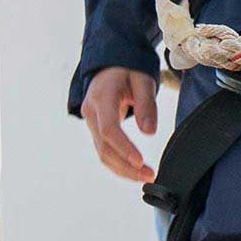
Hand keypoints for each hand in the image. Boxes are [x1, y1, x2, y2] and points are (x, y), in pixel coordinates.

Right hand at [82, 66, 160, 183]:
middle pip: (104, 147)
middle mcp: (91, 112)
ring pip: (102, 153)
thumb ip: (146, 104)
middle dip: (126, 166)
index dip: (124, 148)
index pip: (109, 129)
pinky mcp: (95, 128)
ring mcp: (90, 122)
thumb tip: (149, 132)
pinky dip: (118, 163)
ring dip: (123, 169)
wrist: (109, 63)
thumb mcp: (142, 79)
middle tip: (150, 175)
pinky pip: (104, 150)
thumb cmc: (127, 68)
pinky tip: (134, 171)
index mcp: (101, 97)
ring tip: (145, 177)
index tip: (140, 162)